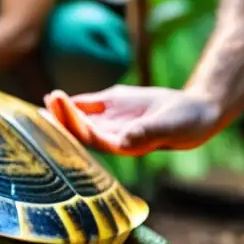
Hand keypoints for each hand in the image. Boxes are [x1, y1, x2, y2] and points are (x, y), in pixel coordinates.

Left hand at [43, 85, 222, 156]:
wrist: (193, 112)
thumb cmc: (185, 123)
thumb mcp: (169, 126)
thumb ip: (147, 132)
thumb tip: (125, 141)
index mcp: (122, 146)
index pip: (91, 138)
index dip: (75, 126)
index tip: (65, 112)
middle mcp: (110, 137)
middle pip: (79, 129)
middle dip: (63, 117)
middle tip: (52, 99)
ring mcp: (108, 122)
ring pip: (78, 118)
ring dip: (61, 110)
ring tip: (50, 97)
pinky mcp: (110, 107)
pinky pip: (86, 106)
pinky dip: (71, 103)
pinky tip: (56, 98)